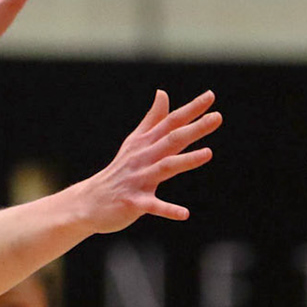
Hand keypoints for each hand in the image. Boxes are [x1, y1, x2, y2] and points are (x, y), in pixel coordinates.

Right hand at [73, 90, 221, 230]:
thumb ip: (153, 119)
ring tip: (208, 153)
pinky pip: (153, 206)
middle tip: (217, 117)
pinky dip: (168, 210)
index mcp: (145, 143)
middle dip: (194, 129)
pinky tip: (184, 214)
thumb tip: (163, 92)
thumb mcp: (135, 142)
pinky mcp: (134, 203)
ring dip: (186, 160)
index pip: (171, 122)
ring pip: (165, 167)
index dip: (191, 109)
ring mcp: (138, 179)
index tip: (211, 96)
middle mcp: (143, 158)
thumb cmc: (119, 171)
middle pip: (172, 140)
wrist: (89, 202)